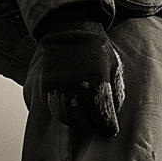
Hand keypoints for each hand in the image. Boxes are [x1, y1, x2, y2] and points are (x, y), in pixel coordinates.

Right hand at [39, 20, 123, 136]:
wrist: (71, 30)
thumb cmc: (97, 51)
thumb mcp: (114, 69)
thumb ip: (115, 94)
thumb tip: (114, 118)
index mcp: (98, 85)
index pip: (103, 120)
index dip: (108, 128)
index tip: (110, 130)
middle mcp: (77, 88)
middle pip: (85, 123)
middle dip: (93, 125)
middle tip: (96, 124)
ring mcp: (59, 87)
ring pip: (67, 119)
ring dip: (76, 120)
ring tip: (83, 116)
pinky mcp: (46, 86)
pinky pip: (53, 108)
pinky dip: (61, 110)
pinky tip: (69, 105)